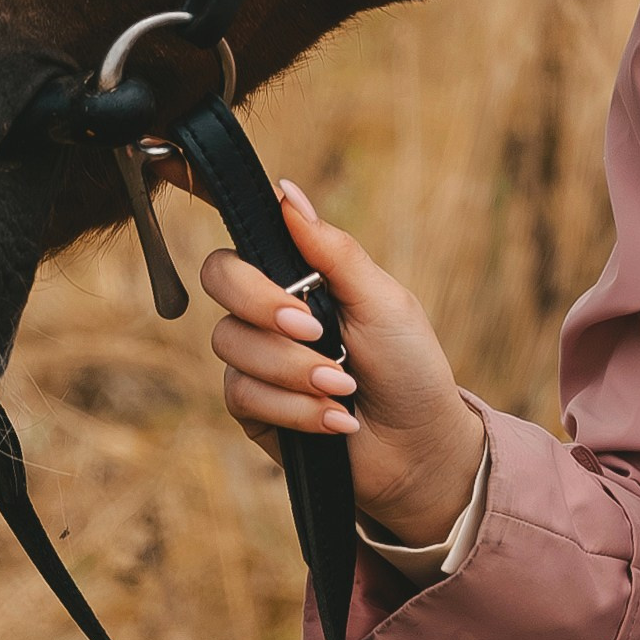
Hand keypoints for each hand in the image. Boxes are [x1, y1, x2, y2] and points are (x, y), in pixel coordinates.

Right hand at [200, 183, 485, 545]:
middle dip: (265, 305)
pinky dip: (296, 408)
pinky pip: (243, 394)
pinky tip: (337, 420)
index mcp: (302, 275)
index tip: (268, 259)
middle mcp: (270, 310)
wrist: (419, 449)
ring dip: (294, 370)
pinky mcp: (253, 408)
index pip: (246, 239)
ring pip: (232, 344)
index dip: (227, 229)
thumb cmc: (410, 368)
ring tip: (346, 389)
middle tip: (316, 331)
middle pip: (220, 278)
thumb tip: (286, 190)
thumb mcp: (383, 300)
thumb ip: (333, 250)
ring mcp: (257, 358)